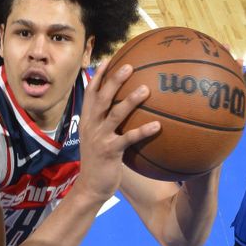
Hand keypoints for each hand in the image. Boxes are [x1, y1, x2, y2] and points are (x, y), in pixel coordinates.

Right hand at [76, 60, 160, 201]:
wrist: (90, 187)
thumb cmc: (100, 161)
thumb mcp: (99, 138)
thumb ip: (109, 123)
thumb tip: (127, 110)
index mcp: (88, 119)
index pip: (91, 92)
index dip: (100, 75)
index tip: (111, 58)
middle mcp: (91, 125)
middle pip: (102, 97)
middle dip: (114, 80)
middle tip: (130, 66)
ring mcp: (99, 138)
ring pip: (114, 114)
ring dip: (130, 101)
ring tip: (146, 89)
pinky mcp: (109, 152)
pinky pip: (128, 139)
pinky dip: (142, 131)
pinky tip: (158, 126)